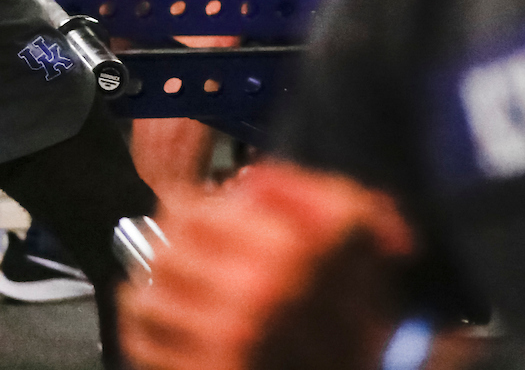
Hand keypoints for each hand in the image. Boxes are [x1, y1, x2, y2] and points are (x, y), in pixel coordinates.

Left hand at [119, 161, 417, 369]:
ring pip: (146, 300)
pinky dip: (146, 331)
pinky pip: (147, 348)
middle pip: (164, 252)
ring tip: (168, 284)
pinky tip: (169, 322)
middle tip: (180, 243)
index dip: (186, 204)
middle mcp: (254, 294)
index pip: (193, 213)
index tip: (190, 208)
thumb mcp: (358, 220)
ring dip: (151, 286)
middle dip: (169, 242)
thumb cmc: (362, 295)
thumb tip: (243, 181)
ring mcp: (226, 342)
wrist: (371, 365)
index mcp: (290, 249)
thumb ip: (304, 187)